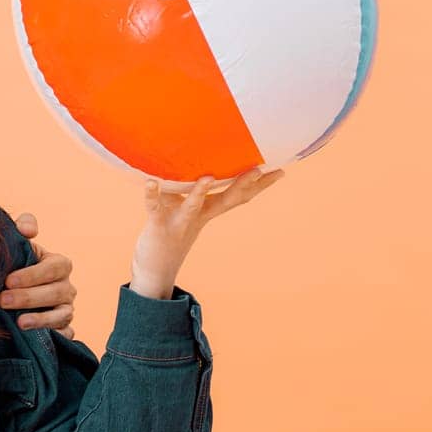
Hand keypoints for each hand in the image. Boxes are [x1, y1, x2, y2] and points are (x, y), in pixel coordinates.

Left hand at [0, 212, 77, 338]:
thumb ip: (23, 227)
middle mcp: (67, 287)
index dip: (32, 274)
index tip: (8, 280)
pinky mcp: (65, 328)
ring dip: (41, 319)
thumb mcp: (20, 244)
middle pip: (55, 292)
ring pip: (61, 315)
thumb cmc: (18, 264)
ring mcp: (67, 309)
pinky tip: (39, 339)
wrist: (14, 290)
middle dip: (28, 297)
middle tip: (2, 300)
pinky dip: (56, 336)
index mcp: (59, 264)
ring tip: (20, 323)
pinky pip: (66, 334)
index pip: (53, 268)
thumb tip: (27, 228)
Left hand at [130, 167, 285, 298]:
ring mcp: (179, 221)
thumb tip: (199, 162)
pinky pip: (154, 207)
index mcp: (208, 210)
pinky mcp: (158, 224)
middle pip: (225, 199)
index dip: (259, 185)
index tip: (280, 170)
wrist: (155, 269)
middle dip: (243, 185)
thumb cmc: (170, 231)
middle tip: (260, 169)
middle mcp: (198, 216)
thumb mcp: (185, 208)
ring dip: (200, 192)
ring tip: (209, 177)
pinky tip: (150, 181)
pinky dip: (152, 195)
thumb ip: (191, 188)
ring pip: (192, 206)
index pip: (237, 196)